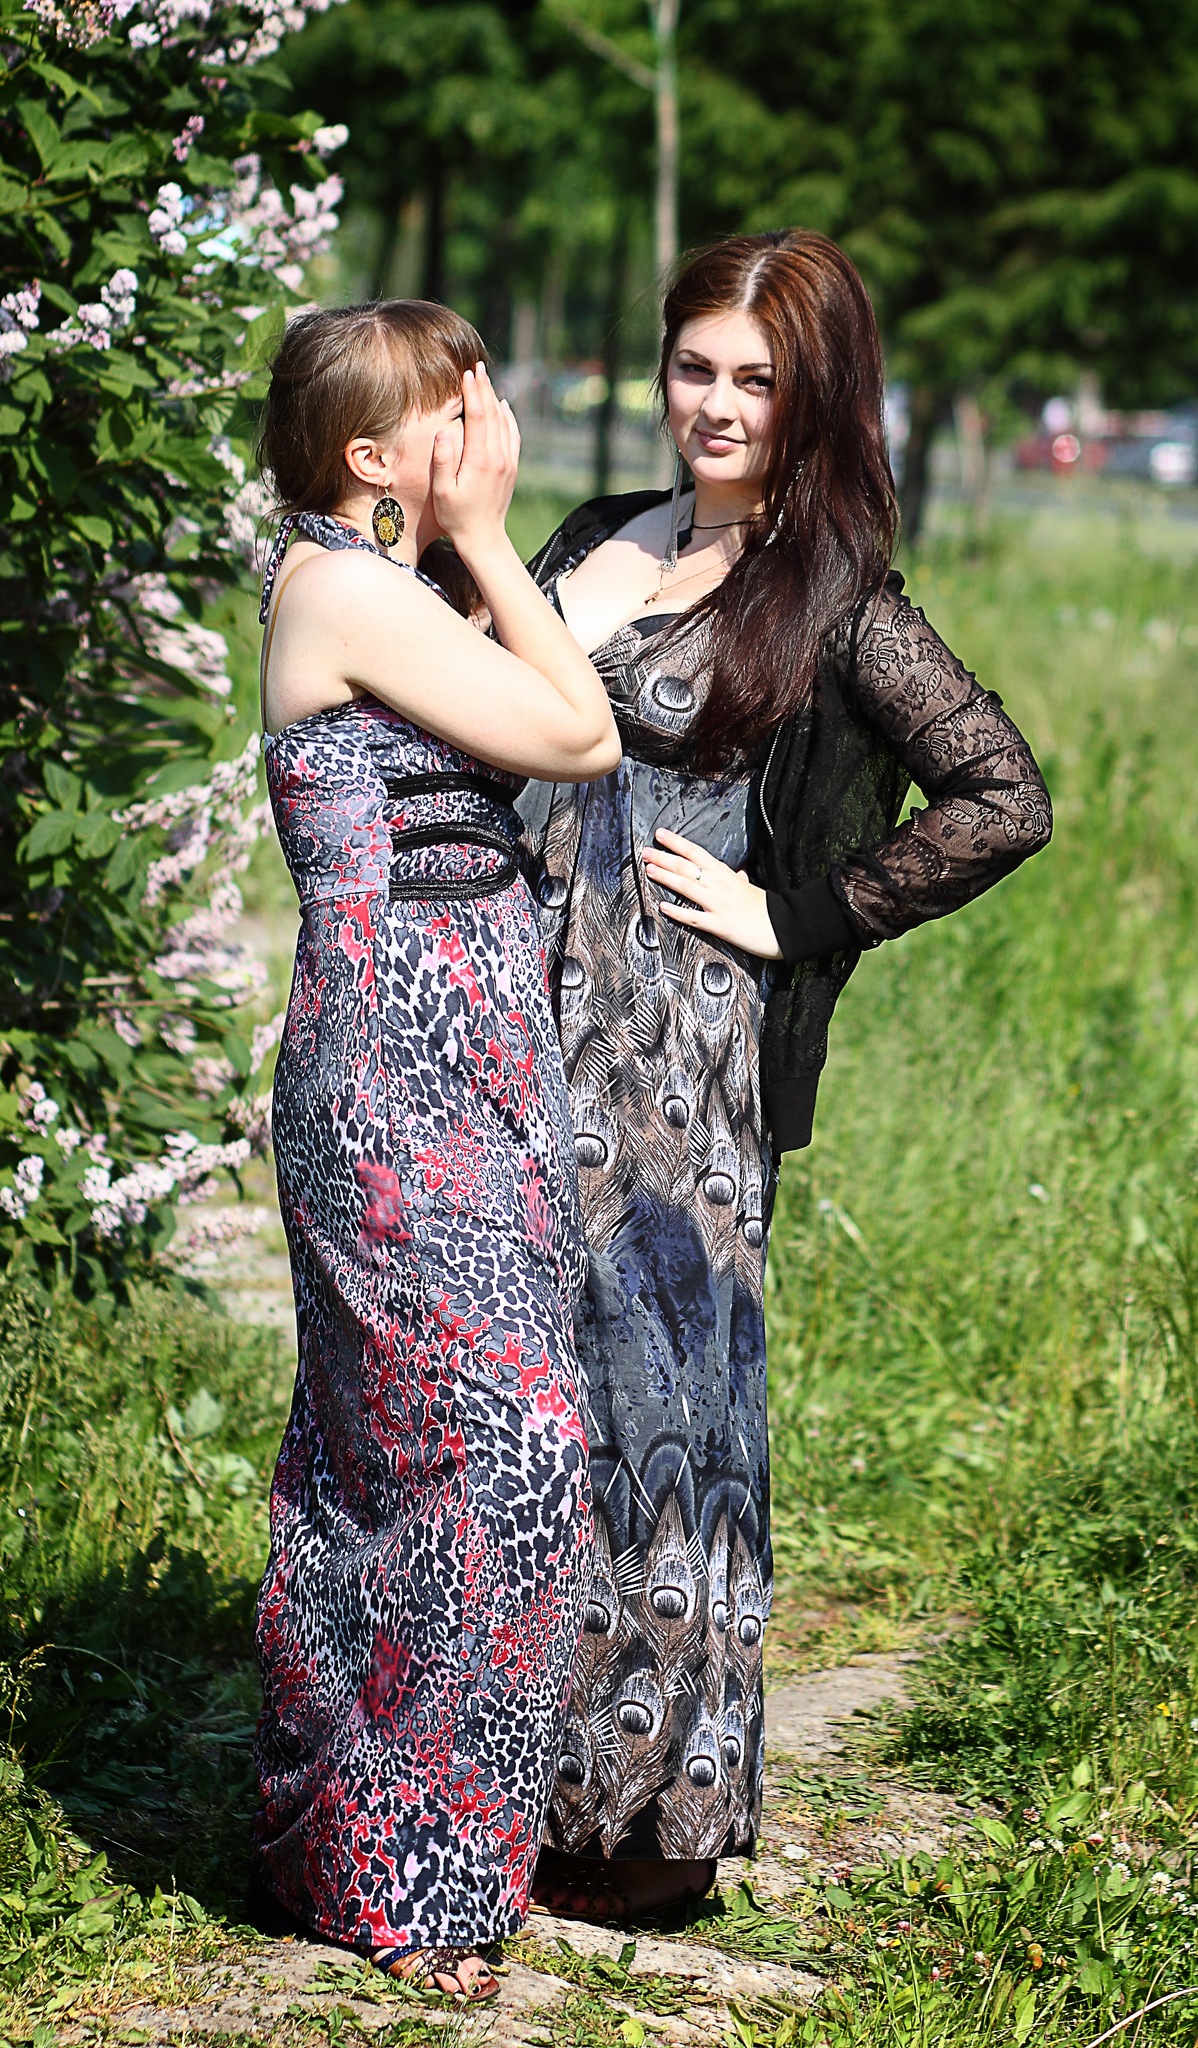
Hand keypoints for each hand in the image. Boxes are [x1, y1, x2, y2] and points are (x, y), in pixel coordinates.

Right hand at [431, 361, 519, 558]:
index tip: (467, 373)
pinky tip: (502, 405)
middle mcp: (499, 458)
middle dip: (484, 388)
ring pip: (504, 421)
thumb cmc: (456, 516)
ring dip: (495, 398)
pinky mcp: (511, 467)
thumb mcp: (442, 492)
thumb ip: (442, 462)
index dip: (473, 393)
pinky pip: (513, 435)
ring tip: (486, 379)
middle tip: (477, 366)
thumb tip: (444, 432)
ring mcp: (508, 462)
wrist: (484, 538)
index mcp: (481, 460)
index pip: (479, 417)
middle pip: (493, 413)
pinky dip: (508, 417)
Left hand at [641, 828, 782, 958]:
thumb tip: (738, 874)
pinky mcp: (719, 924)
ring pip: (687, 887)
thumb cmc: (767, 907)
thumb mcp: (750, 887)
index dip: (677, 843)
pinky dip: (678, 912)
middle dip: (664, 857)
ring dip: (666, 877)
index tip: (661, 834)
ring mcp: (718, 904)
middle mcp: (719, 885)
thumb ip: (740, 879)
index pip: (697, 853)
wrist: (784, 927)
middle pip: (687, 867)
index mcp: (726, 874)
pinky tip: (662, 907)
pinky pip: (694, 917)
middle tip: (645, 851)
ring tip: (649, 870)